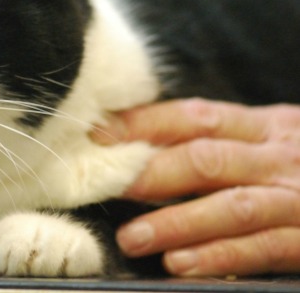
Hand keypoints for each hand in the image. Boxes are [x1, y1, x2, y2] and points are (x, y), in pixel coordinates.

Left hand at [93, 98, 299, 276]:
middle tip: (105, 188)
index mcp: (268, 126)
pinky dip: (220, 256)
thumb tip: (149, 146)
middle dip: (151, 173)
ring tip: (132, 239)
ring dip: (176, 222)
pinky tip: (182, 265)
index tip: (99, 133)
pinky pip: (264, 247)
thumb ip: (228, 142)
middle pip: (205, 157)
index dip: (144, 123)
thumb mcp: (278, 141)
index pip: (195, 116)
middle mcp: (283, 155)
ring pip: (231, 205)